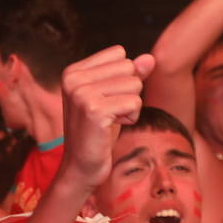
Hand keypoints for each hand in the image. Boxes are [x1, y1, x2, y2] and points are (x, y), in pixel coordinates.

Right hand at [58, 45, 156, 189]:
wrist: (81, 167)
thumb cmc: (98, 132)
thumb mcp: (114, 97)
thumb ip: (131, 74)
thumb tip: (150, 58)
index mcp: (72, 71)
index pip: (119, 54)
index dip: (121, 79)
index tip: (104, 101)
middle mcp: (73, 79)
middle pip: (128, 68)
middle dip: (127, 93)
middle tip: (108, 114)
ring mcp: (82, 94)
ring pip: (135, 85)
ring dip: (130, 107)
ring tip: (109, 122)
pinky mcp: (94, 111)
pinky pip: (135, 103)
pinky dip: (130, 118)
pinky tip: (111, 129)